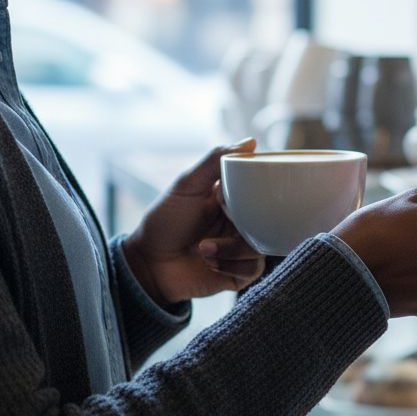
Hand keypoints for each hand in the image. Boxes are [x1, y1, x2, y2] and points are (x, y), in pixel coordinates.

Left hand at [121, 140, 265, 304]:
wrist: (148, 264)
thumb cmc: (164, 221)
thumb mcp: (187, 185)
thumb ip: (215, 160)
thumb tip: (251, 142)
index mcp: (233, 199)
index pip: (262, 190)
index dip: (263, 189)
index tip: (253, 190)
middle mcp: (241, 223)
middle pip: (268, 219)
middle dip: (249, 222)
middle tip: (226, 221)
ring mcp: (241, 248)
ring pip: (261, 245)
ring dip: (231, 248)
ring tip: (204, 248)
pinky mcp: (239, 273)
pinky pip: (252, 268)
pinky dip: (230, 265)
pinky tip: (209, 263)